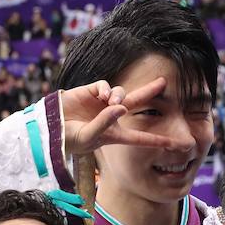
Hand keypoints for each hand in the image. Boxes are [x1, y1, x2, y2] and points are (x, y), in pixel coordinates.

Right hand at [60, 77, 177, 156]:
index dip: (157, 139)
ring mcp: (101, 104)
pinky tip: (102, 96)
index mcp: (115, 134)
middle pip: (136, 102)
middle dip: (149, 91)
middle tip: (164, 81)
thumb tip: (122, 107)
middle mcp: (112, 117)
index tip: (176, 143)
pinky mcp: (90, 92)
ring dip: (119, 95)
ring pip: (121, 93)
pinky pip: (105, 86)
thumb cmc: (68, 140)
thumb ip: (105, 123)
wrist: (48, 129)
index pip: (140, 137)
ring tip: (109, 101)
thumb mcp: (89, 137)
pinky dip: (106, 89)